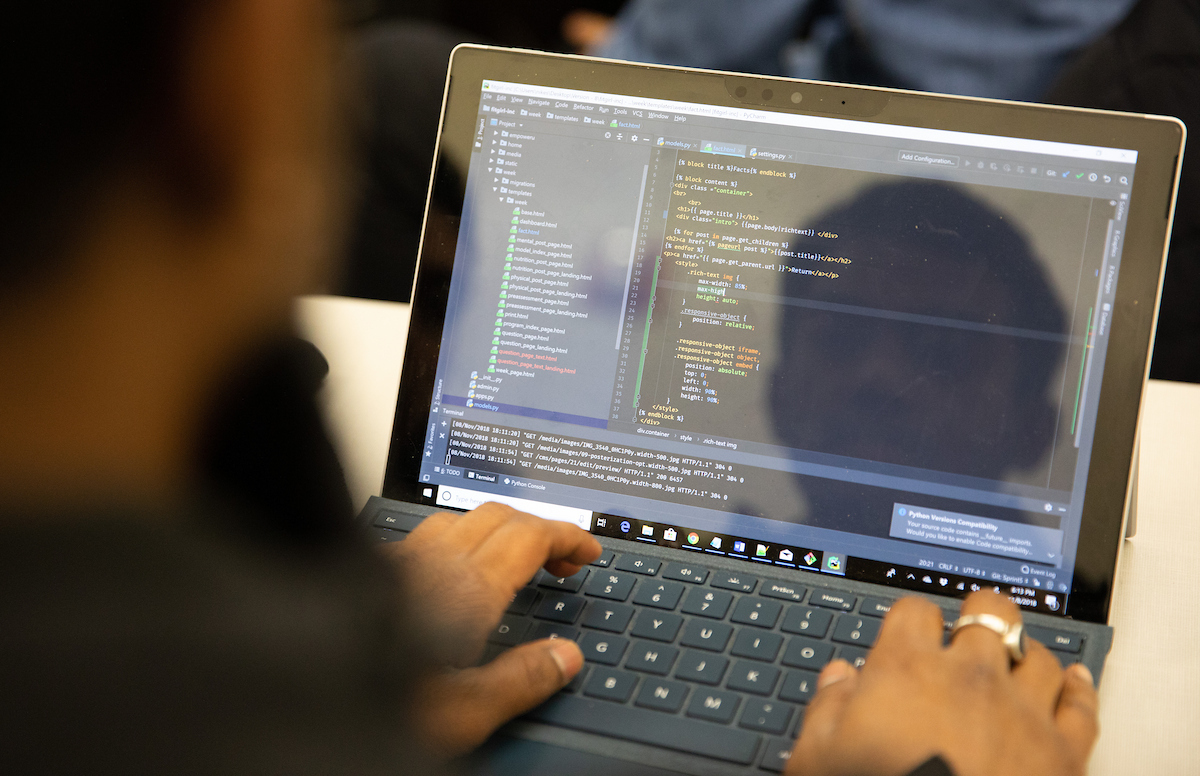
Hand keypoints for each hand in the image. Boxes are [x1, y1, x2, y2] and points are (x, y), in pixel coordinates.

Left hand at [387, 503, 600, 754]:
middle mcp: (431, 563)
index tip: (587, 551)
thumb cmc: (370, 705)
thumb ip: (519, 681)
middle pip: (498, 516)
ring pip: (459, 520)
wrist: (289, 696)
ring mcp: (397, 562)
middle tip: (563, 560)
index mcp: (464, 590)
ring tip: (514, 560)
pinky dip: (459, 542)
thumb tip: (564, 658)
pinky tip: (451, 575)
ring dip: (497, 530)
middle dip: (539, 529)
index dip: (566, 537)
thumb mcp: (461, 714)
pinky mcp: (368, 571)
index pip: (529, 536)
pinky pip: (426, 537)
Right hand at [790, 592, 1098, 775]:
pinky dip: (1078, 688)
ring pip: (1037, 655)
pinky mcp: (1061, 754)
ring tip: (1014, 658)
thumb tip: (838, 679)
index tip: (910, 633)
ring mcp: (1022, 714)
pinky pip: (1081, 705)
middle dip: (978, 615)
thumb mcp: (817, 758)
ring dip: (1024, 652)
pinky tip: (1074, 681)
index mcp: (907, 672)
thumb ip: (827, 708)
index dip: (912, 619)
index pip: (915, 611)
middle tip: (970, 628)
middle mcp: (970, 680)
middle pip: (988, 613)